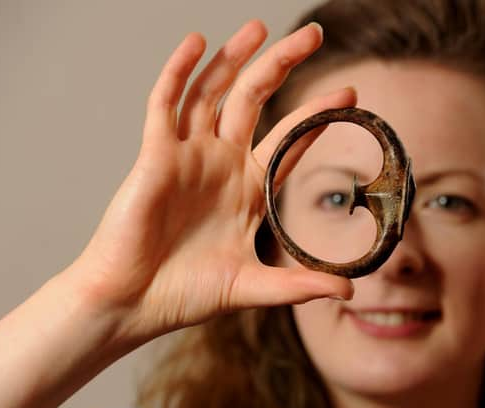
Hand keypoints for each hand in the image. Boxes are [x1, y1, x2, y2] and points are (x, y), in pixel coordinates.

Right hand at [69, 20, 354, 341]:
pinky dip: (178, 72)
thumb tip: (351, 293)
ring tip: (261, 26)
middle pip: (256, 99)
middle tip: (314, 34)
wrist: (133, 303)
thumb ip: (300, 285)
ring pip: (213, 92)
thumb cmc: (186, 294)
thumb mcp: (254, 286)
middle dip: (283, 64)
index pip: (289, 140)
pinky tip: (197, 43)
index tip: (348, 96)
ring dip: (234, 57)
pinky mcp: (155, 155)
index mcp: (248, 188)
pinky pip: (166, 104)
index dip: (317, 116)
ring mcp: (188, 155)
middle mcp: (221, 163)